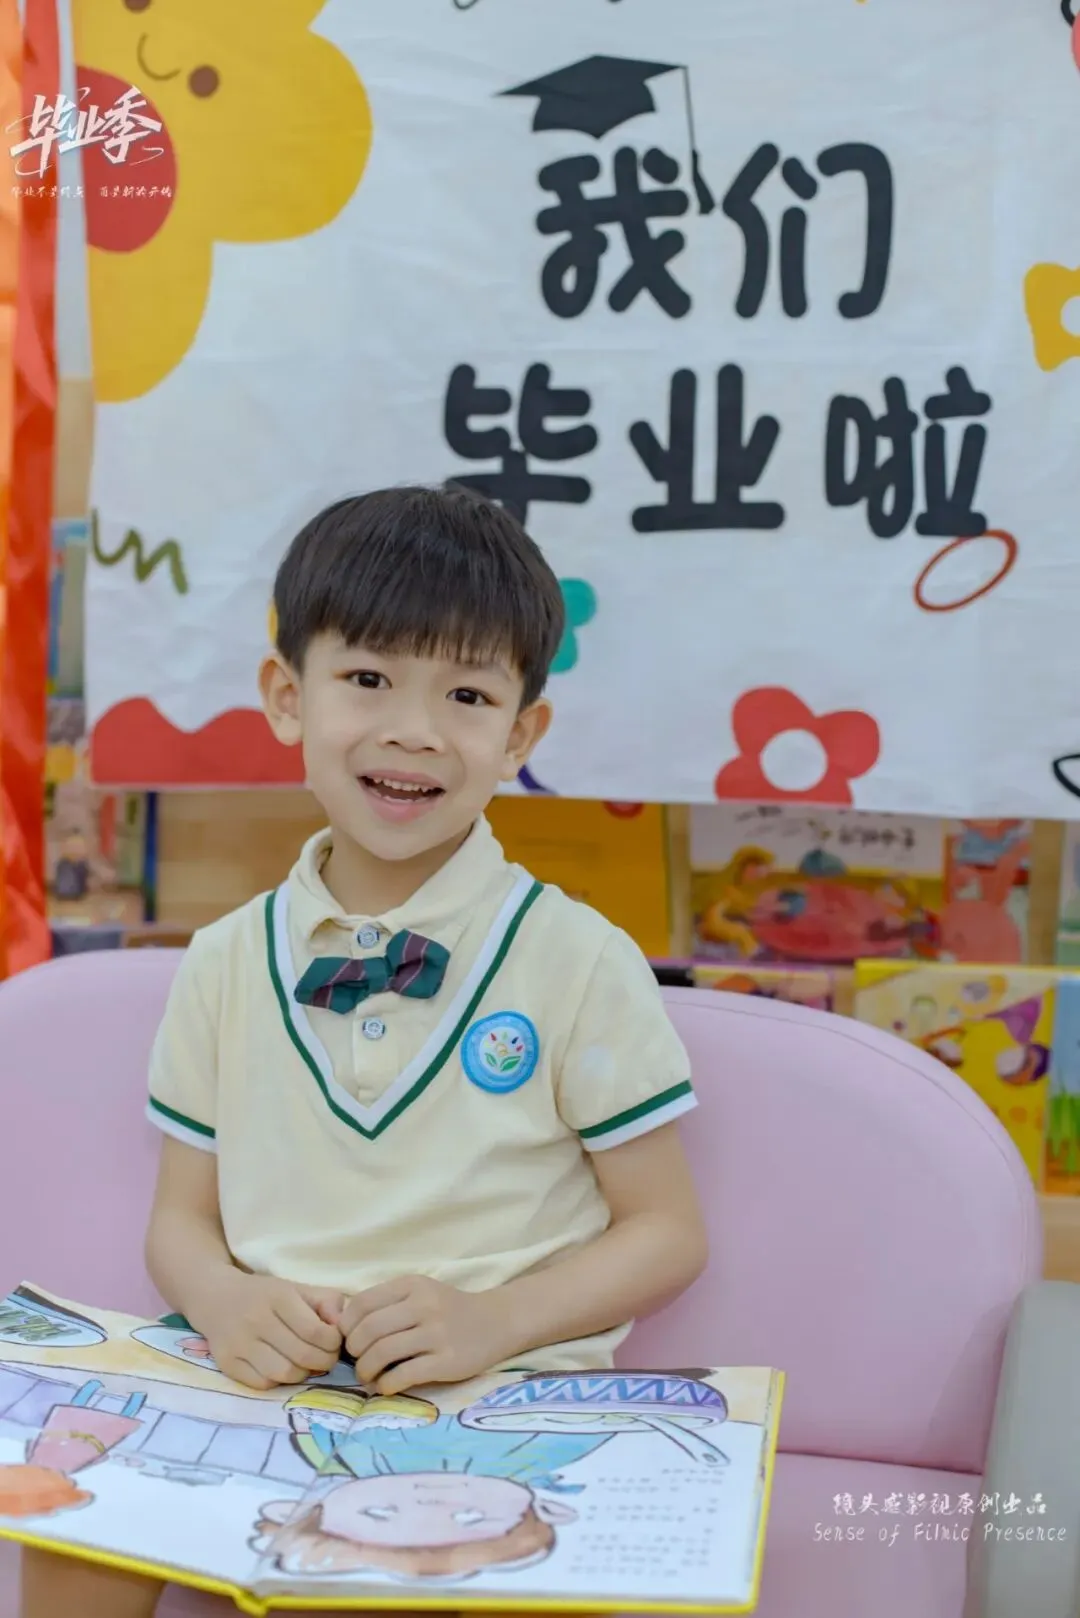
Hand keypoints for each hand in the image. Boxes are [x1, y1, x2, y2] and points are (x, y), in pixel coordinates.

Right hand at [192, 1270, 344, 1390]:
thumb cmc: (265, 1295)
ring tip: (304, 1364)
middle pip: (303, 1355)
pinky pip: (262, 1383)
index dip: (333, 1343)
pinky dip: (278, 1380)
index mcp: (278, 1297)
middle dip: (323, 1362)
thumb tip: (342, 1325)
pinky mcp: (226, 1363)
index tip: (334, 1342)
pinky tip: (280, 1367)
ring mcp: (239, 1343)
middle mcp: (256, 1319)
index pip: (315, 1331)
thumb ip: (326, 1302)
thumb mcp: (297, 1288)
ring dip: (302, 1374)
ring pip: (284, 1373)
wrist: (216, 1297)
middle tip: (325, 1358)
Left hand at [341, 1276, 512, 1393]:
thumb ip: (387, 1304)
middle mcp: (423, 1306)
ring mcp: (436, 1333)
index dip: (346, 1326)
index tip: (348, 1339)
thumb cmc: (449, 1309)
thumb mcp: (420, 1293)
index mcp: (412, 1286)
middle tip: (356, 1361)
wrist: (496, 1322)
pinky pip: (404, 1375)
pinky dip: (386, 1384)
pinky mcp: (447, 1361)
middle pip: (369, 1330)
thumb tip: (343, 1328)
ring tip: (368, 1376)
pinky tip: (386, 1386)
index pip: (361, 1304)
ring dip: (366, 1370)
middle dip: (353, 1351)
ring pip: (382, 1353)